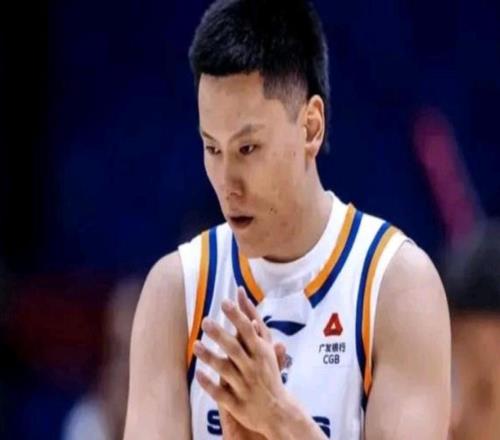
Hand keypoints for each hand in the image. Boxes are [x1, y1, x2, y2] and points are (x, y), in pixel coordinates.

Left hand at [194, 287, 289, 436]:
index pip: (249, 330)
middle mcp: (253, 368)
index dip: (237, 316)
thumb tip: (243, 297)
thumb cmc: (269, 373)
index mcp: (262, 353)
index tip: (225, 301)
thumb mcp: (267, 349)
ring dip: (210, 358)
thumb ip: (255, 325)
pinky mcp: (236, 404)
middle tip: (205, 321)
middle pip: (235, 349)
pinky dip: (210, 385)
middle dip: (221, 335)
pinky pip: (221, 394)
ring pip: (225, 370)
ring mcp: (245, 386)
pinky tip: (198, 374)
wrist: (279, 411)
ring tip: (196, 345)